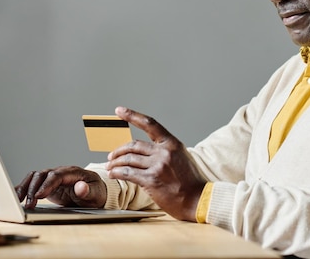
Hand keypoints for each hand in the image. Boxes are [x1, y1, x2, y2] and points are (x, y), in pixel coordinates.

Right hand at [15, 165, 106, 208]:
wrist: (94, 193)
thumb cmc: (95, 193)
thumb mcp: (96, 194)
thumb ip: (88, 191)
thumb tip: (80, 187)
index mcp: (73, 172)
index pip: (57, 175)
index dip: (47, 184)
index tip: (39, 195)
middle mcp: (60, 172)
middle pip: (42, 175)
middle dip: (34, 189)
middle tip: (29, 204)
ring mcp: (52, 178)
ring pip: (34, 177)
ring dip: (26, 188)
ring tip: (20, 202)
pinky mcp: (46, 185)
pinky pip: (32, 183)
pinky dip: (23, 189)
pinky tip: (16, 197)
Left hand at [106, 106, 206, 221]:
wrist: (198, 199)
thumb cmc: (190, 181)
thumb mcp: (181, 157)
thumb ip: (164, 151)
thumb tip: (145, 150)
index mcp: (172, 143)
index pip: (149, 124)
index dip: (132, 115)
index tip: (119, 110)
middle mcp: (164, 152)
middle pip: (133, 145)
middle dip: (119, 150)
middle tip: (112, 156)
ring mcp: (158, 166)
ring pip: (128, 159)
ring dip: (115, 163)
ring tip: (110, 167)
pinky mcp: (151, 180)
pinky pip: (128, 173)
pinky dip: (117, 173)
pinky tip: (114, 174)